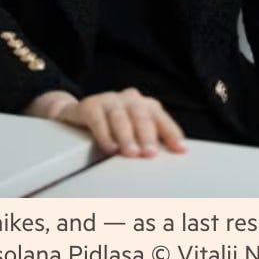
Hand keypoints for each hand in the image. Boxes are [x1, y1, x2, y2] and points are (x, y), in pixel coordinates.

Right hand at [26, 88, 186, 157]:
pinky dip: (105, 135)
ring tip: (131, 154)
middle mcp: (129, 99)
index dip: (171, 132)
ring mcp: (109, 100)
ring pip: (120, 117)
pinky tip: (110, 148)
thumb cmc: (113, 127)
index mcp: (145, 105)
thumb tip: (170, 159)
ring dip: (127, 137)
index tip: (180, 150)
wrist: (78, 114)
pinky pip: (98, 119)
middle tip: (150, 154)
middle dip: (147, 135)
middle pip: (141, 115)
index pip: (161, 118)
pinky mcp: (89, 105)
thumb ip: (150, 141)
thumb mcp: (134, 132)